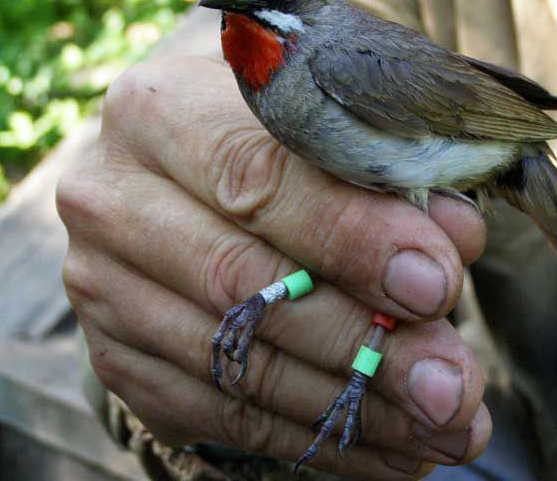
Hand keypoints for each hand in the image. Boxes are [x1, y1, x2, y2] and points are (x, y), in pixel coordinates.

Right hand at [56, 53, 490, 479]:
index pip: (257, 177)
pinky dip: (315, 438)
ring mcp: (102, 285)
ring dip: (351, 408)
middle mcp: (111, 198)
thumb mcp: (320, 129)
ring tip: (445, 429)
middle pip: (239, 282)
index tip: (435, 283)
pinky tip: (390, 447)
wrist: (178, 183)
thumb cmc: (266, 143)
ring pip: (235, 363)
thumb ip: (386, 172)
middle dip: (361, 343)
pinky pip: (220, 414)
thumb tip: (454, 239)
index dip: (349, 235)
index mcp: (158, 110)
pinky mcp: (117, 356)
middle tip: (453, 385)